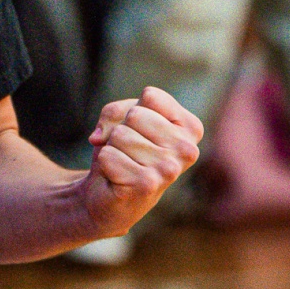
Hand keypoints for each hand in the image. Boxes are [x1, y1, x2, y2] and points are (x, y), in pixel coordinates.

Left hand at [74, 89, 202, 238]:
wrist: (108, 192)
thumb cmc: (122, 150)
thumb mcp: (121, 118)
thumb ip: (114, 113)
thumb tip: (98, 138)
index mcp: (190, 128)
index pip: (151, 96)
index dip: (133, 110)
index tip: (139, 132)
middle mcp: (188, 150)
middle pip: (135, 115)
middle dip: (121, 130)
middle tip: (128, 152)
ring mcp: (170, 170)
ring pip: (120, 135)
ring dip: (113, 148)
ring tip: (124, 165)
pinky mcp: (147, 185)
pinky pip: (108, 155)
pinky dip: (105, 164)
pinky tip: (117, 178)